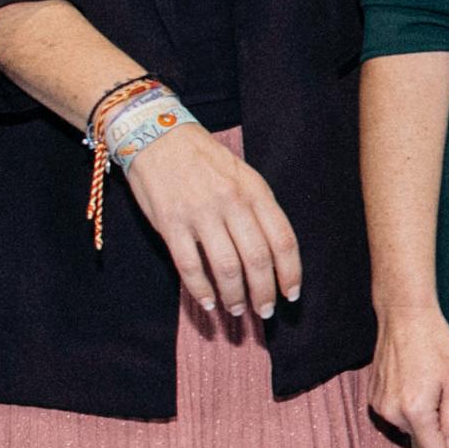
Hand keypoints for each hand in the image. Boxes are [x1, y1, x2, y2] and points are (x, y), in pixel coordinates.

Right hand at [118, 120, 305, 317]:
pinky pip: (189, 266)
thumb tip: (274, 253)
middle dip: (264, 292)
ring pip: (226, 267)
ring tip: (237, 311)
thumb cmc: (204, 159)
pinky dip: (201, 290)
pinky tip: (209, 302)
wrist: (157, 135)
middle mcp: (231, 203)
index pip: (282, 240)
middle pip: (257, 259)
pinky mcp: (170, 223)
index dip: (290, 273)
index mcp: (254, 191)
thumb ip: (259, 209)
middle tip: (264, 312)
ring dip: (235, 296)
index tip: (291, 295)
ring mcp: (199, 214)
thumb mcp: (242, 175)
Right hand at [369, 300, 448, 447]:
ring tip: (430, 381)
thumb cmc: (434, 343)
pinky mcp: (372, 396)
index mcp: (414, 410)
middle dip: (438, 426)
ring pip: (409, 425)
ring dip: (423, 415)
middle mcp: (391, 411)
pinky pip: (396, 413)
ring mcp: (378, 404)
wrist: (404, 316)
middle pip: (421, 437)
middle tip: (446, 392)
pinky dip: (410, 406)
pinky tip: (416, 381)